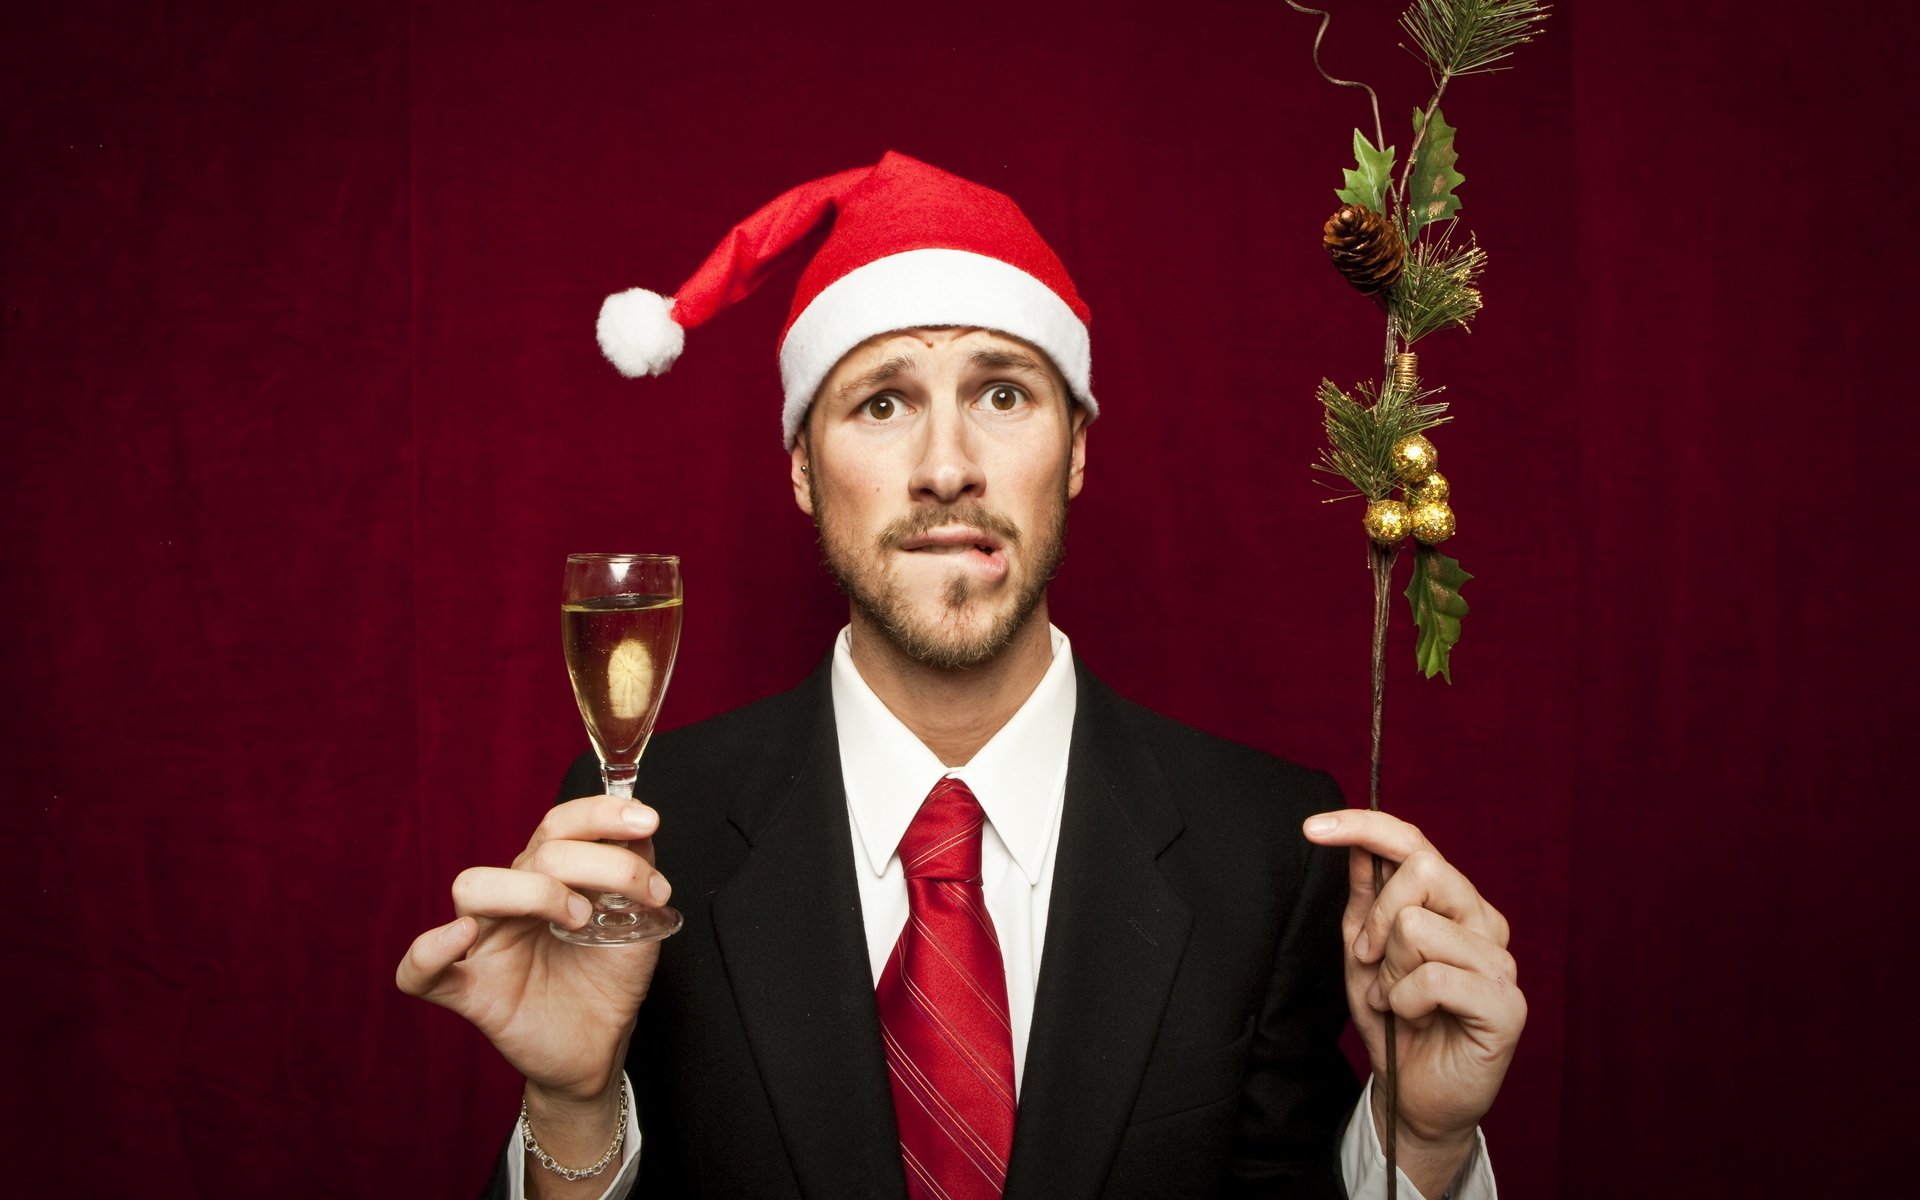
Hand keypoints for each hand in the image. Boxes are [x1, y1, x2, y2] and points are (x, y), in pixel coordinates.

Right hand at [396, 796, 673, 1104]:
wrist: (602, 1046)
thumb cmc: (608, 979)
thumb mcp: (637, 923)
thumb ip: (635, 876)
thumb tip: (640, 833)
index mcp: (547, 877)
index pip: (560, 825)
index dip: (600, 815)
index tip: (647, 822)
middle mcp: (512, 900)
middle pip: (535, 852)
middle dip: (597, 863)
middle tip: (638, 895)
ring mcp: (486, 943)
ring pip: (474, 887)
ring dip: (533, 891)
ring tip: (579, 919)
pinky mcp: (470, 992)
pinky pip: (420, 972)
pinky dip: (429, 951)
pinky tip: (461, 936)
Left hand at [1303, 809, 1524, 1180]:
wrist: (1414, 1092)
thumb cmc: (1393, 1018)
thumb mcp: (1364, 951)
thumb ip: (1366, 899)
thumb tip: (1359, 845)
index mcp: (1453, 902)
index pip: (1414, 843)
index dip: (1363, 826)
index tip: (1311, 828)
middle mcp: (1483, 921)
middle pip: (1421, 870)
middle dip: (1377, 918)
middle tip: (1371, 962)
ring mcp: (1500, 961)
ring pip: (1418, 927)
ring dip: (1388, 972)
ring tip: (1398, 1001)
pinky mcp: (1506, 1003)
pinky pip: (1433, 977)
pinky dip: (1405, 1001)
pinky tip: (1416, 1019)